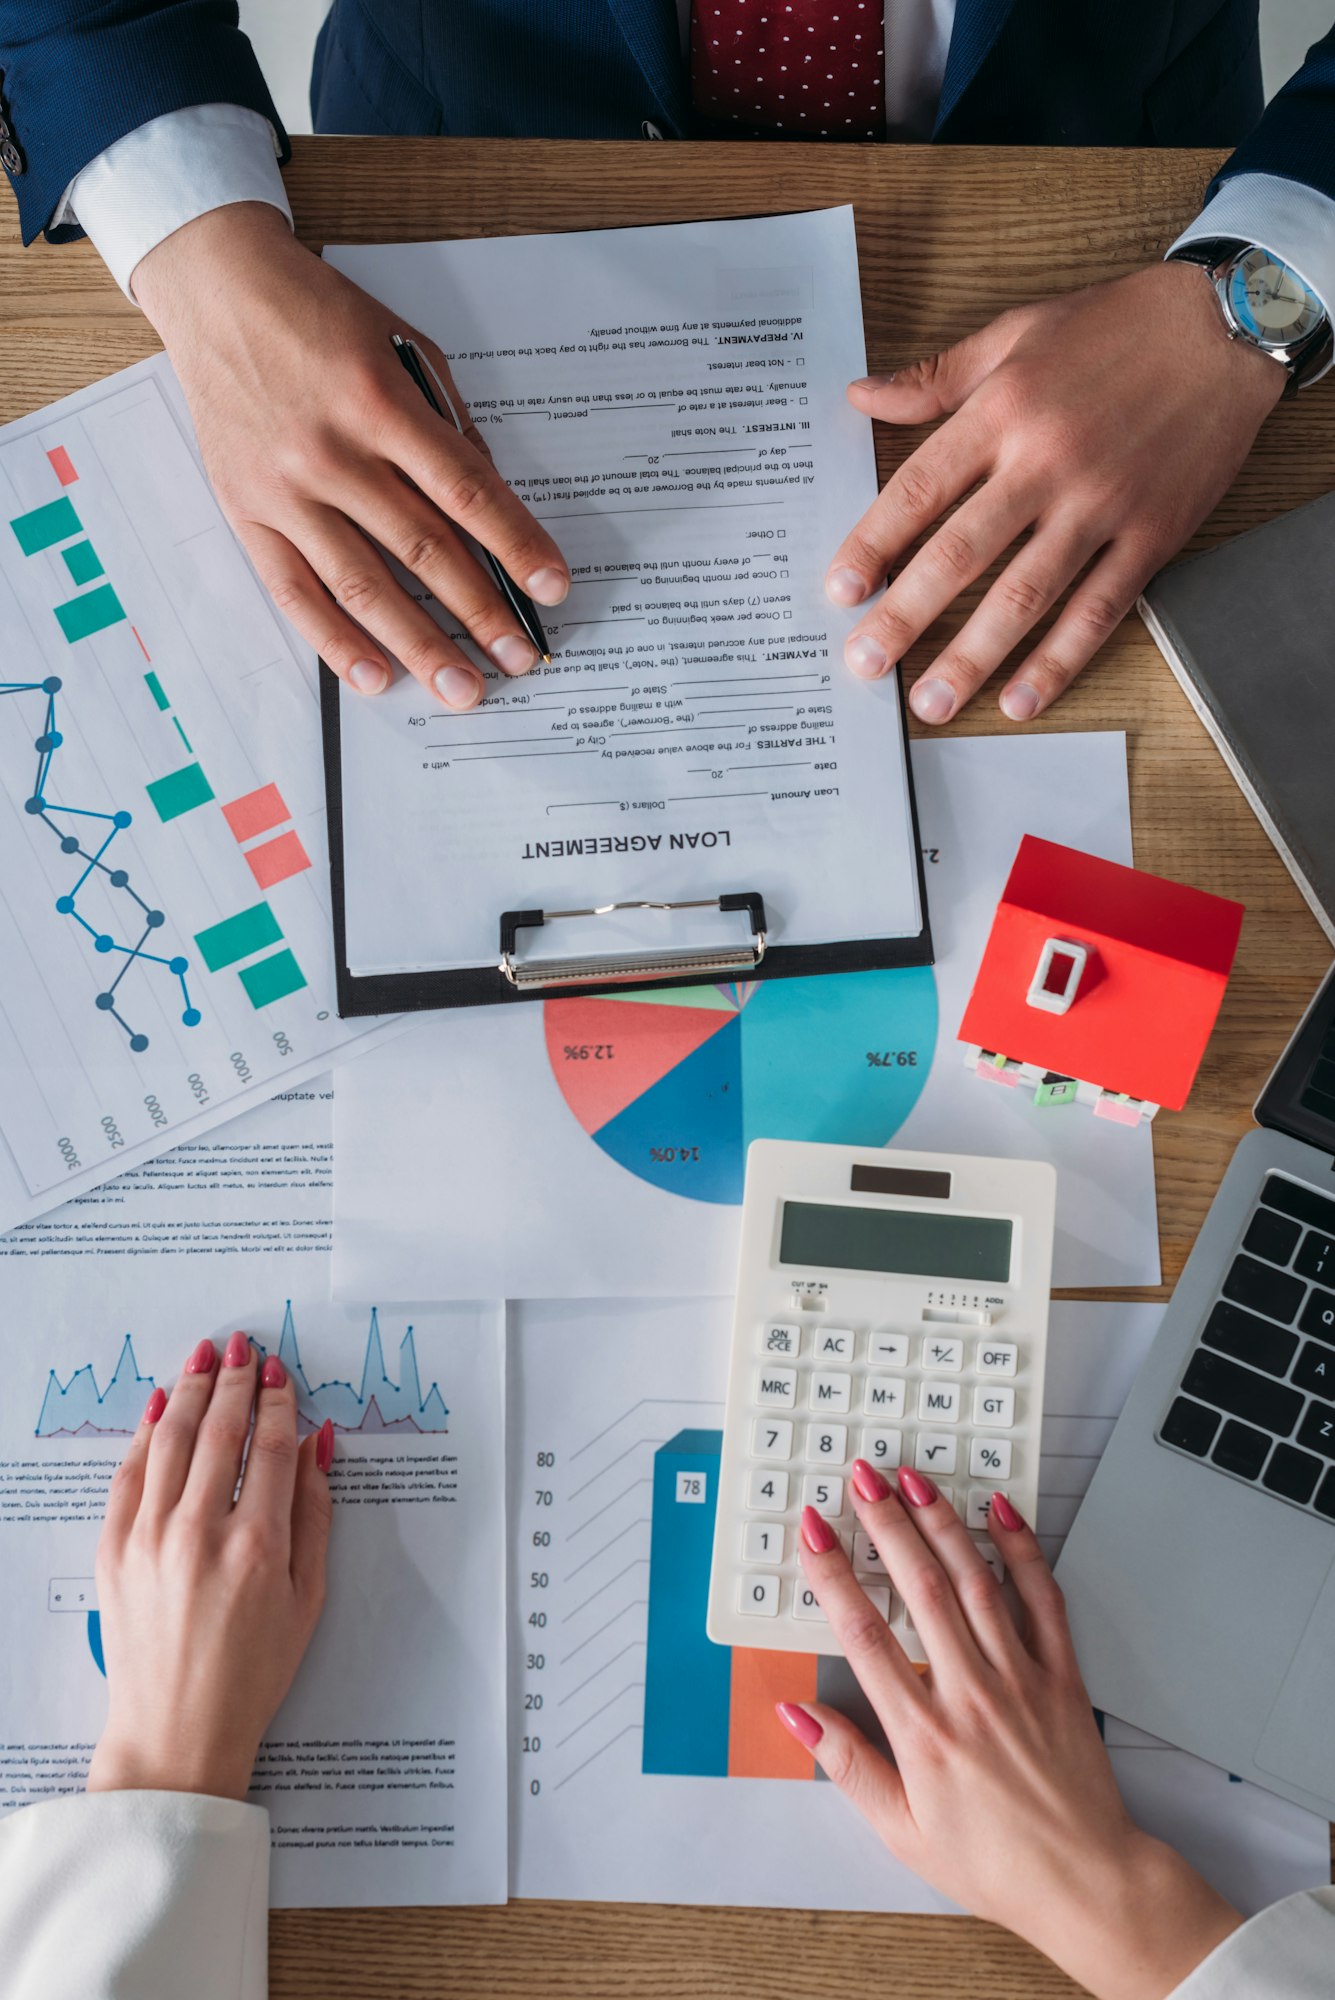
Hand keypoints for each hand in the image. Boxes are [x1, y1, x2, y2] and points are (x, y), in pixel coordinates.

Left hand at [87, 1332, 332, 1801]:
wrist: (175, 1733)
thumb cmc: (252, 1674)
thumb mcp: (308, 1597)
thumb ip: (315, 1513)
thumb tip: (320, 1443)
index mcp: (259, 1547)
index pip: (272, 1447)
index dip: (278, 1401)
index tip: (279, 1372)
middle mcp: (201, 1534)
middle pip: (220, 1431)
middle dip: (234, 1380)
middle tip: (242, 1345)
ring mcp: (150, 1540)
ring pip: (171, 1440)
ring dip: (190, 1389)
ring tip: (203, 1355)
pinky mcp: (113, 1551)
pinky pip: (129, 1473)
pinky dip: (145, 1432)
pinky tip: (160, 1404)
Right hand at [132, 203, 569, 712]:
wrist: (217, 290)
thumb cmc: (319, 315)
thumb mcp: (403, 348)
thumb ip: (448, 427)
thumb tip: (489, 507)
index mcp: (381, 403)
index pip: (466, 490)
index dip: (515, 544)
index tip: (551, 587)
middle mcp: (333, 451)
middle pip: (423, 549)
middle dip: (480, 612)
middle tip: (519, 659)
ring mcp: (286, 489)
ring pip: (363, 584)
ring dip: (419, 644)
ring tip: (462, 688)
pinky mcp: (247, 512)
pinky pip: (295, 591)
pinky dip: (335, 640)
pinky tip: (376, 676)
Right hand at [781, 1464, 1243, 1999]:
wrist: (1084, 1883)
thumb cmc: (992, 1863)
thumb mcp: (900, 1829)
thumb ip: (847, 1764)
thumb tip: (797, 1713)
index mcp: (923, 1734)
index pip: (863, 1635)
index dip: (832, 1575)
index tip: (814, 1530)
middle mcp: (970, 1695)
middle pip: (918, 1590)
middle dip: (885, 1525)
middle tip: (861, 1478)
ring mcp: (1020, 1680)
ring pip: (974, 1583)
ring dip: (941, 1523)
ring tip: (914, 1479)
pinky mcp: (1062, 1677)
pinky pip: (1042, 1601)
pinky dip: (1021, 1552)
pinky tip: (1001, 1514)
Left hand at [825, 261, 1285, 721]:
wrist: (1226, 325)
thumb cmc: (1117, 327)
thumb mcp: (1016, 333)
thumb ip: (936, 378)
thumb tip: (861, 397)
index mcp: (1003, 411)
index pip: (920, 490)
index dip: (874, 544)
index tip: (841, 589)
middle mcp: (1047, 462)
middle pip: (961, 554)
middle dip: (905, 617)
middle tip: (865, 664)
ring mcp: (1102, 504)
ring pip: (1025, 595)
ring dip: (972, 657)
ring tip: (931, 703)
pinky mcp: (1152, 534)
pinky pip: (1098, 609)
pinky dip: (1059, 659)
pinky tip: (1021, 698)